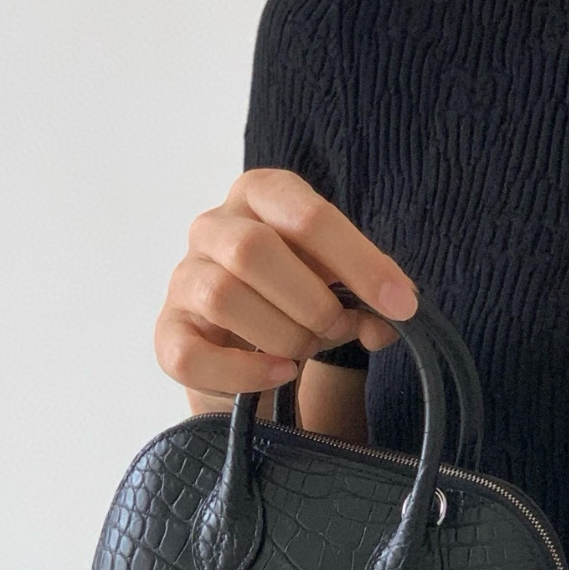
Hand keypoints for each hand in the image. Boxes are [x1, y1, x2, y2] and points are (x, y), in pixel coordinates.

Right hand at [155, 169, 417, 399]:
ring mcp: (183, 280)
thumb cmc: (295, 297)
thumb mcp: (337, 286)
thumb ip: (366, 298)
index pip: (305, 213)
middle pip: (253, 249)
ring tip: (306, 350)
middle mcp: (212, 227)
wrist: (245, 343)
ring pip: (222, 297)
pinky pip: (191, 354)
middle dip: (311, 300)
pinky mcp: (168, 333)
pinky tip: (280, 374)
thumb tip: (388, 321)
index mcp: (259, 196)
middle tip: (338, 327)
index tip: (400, 304)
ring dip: (281, 333)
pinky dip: (244, 372)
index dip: (358, 260)